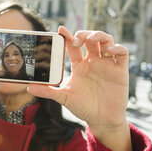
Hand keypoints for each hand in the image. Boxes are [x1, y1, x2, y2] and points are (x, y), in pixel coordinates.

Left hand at [27, 27, 131, 150]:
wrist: (101, 120)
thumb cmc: (83, 107)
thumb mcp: (64, 97)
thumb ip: (47, 91)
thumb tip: (29, 87)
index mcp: (79, 65)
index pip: (72, 45)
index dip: (67, 36)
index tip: (60, 30)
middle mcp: (93, 61)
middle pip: (90, 39)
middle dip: (83, 34)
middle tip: (76, 39)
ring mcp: (107, 64)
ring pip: (106, 41)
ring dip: (99, 36)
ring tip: (91, 40)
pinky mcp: (120, 70)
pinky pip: (122, 53)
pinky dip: (117, 48)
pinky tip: (109, 51)